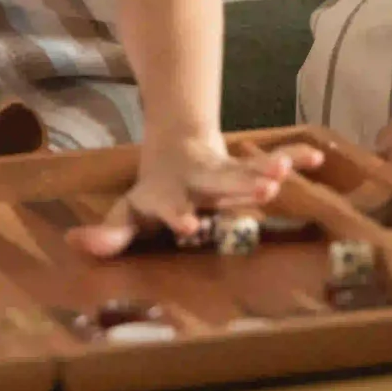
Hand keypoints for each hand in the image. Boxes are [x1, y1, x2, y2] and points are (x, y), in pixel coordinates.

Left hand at [66, 134, 326, 257]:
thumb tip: (76, 242)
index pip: (170, 206)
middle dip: (237, 186)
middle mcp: (198, 182)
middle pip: (218, 183)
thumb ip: (109, 233)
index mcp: (169, 196)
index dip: (178, 215)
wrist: (176, 148)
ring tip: (284, 172)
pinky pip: (272, 157)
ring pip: (245, 169)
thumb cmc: (153, 195)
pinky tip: (314, 156)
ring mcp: (224, 171)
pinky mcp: (245, 165)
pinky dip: (292, 155)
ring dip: (264, 169)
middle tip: (263, 189)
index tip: (188, 226)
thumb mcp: (128, 214)